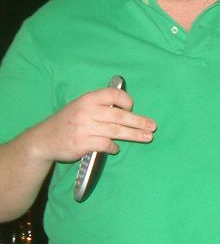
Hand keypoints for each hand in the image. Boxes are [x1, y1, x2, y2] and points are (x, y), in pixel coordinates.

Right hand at [35, 86, 155, 162]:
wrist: (43, 140)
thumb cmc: (68, 122)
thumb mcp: (80, 107)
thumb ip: (100, 106)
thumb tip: (127, 109)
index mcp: (87, 99)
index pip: (113, 95)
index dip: (126, 101)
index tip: (131, 108)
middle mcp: (86, 112)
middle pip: (119, 116)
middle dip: (139, 121)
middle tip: (153, 126)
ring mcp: (84, 128)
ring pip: (116, 131)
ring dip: (134, 135)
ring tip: (147, 137)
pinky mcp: (83, 144)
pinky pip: (106, 144)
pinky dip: (113, 147)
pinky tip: (116, 148)